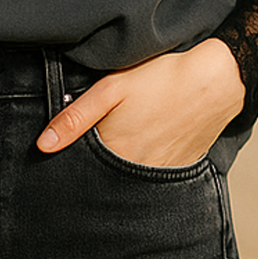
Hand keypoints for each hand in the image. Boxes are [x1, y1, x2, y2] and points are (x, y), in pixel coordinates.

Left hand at [36, 39, 245, 166]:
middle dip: (93, 170)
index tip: (59, 162)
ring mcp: (159, 173)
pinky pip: (152, 177)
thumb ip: (75, 118)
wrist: (214, 82)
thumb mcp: (110, 90)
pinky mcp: (178, 169)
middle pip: (104, 177)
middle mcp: (136, 170)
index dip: (70, 164)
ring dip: (117, 171)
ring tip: (118, 149)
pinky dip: (142, 169)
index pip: (82, 170)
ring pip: (127, 179)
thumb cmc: (159, 80)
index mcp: (114, 152)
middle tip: (90, 155)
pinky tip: (143, 148)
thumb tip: (43, 146)